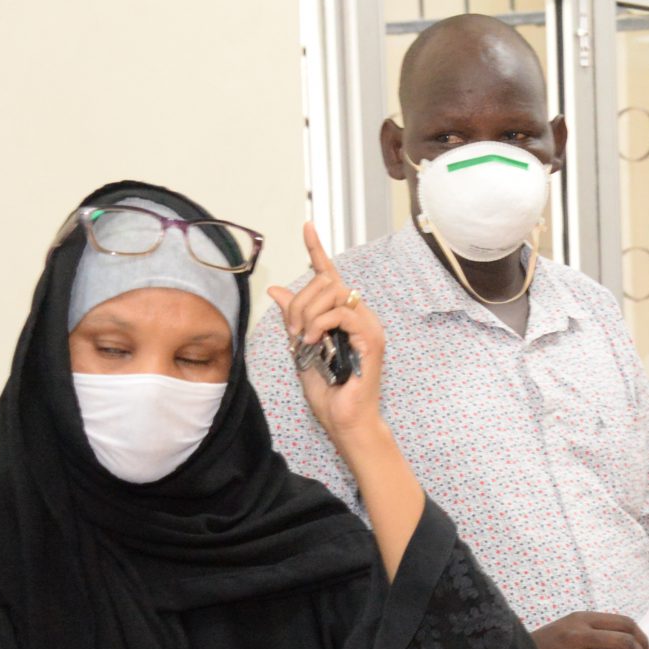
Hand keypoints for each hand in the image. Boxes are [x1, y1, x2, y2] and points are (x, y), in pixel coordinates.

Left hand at [267, 223, 387, 448]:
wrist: (344, 421)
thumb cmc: (329, 393)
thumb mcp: (300, 350)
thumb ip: (293, 320)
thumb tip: (277, 290)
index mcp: (344, 317)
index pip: (330, 275)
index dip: (317, 250)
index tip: (307, 227)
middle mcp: (360, 316)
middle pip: (326, 282)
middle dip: (301, 303)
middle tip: (294, 333)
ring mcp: (369, 327)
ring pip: (333, 294)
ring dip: (308, 314)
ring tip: (305, 340)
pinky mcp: (371, 339)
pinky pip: (342, 314)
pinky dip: (320, 324)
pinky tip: (314, 342)